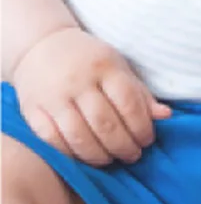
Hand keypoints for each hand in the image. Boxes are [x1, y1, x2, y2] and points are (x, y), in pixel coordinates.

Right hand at [11, 28, 170, 165]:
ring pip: (78, 136)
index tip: (147, 141)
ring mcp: (52, 96)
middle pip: (105, 124)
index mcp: (104, 67)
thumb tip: (165, 116)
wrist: (41, 45)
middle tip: (132, 155)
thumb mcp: (119, 68)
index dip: (142, 128)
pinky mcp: (32, 109)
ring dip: (99, 155)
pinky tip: (84, 157)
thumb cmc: (90, 61)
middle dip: (123, 146)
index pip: (128, 103)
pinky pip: (51, 139)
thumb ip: (141, 94)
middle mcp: (77, 81)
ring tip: (110, 159)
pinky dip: (71, 153)